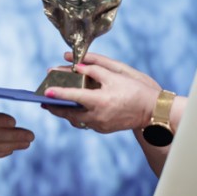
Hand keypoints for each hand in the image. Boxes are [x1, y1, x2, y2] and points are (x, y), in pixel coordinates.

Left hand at [40, 51, 161, 133]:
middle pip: (69, 113)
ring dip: (65, 112)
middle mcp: (98, 115)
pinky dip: (77, 115)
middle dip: (55, 108)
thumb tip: (76, 66)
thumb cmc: (135, 89)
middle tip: (44, 102)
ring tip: (55, 105)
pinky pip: (85, 122)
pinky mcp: (103, 129)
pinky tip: (74, 108)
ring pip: (76, 120)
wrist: (152, 111)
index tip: (46, 92)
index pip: (74, 96)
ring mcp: (100, 125)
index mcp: (101, 100)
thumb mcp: (116, 75)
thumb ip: (94, 68)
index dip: (59, 93)